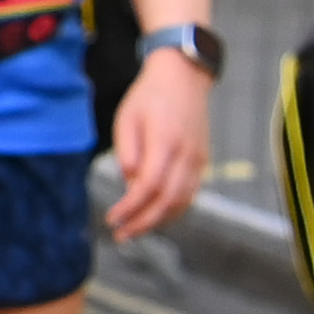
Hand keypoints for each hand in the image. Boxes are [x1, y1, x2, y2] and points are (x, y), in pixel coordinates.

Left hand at [106, 46, 209, 238]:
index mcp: (166, 142)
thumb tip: (129, 183)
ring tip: (135, 231)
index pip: (148, 187)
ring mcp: (199, 159)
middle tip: (121, 235)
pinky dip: (174, 210)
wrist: (183, 78)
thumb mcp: (127, 119)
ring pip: (183, 201)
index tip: (112, 219)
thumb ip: (127, 152)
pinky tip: (155, 217)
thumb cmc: (149, 97)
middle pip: (168, 200)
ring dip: (160, 221)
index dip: (130, 208)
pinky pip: (191, 193)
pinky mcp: (202, 161)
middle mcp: (187, 154)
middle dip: (144, 222)